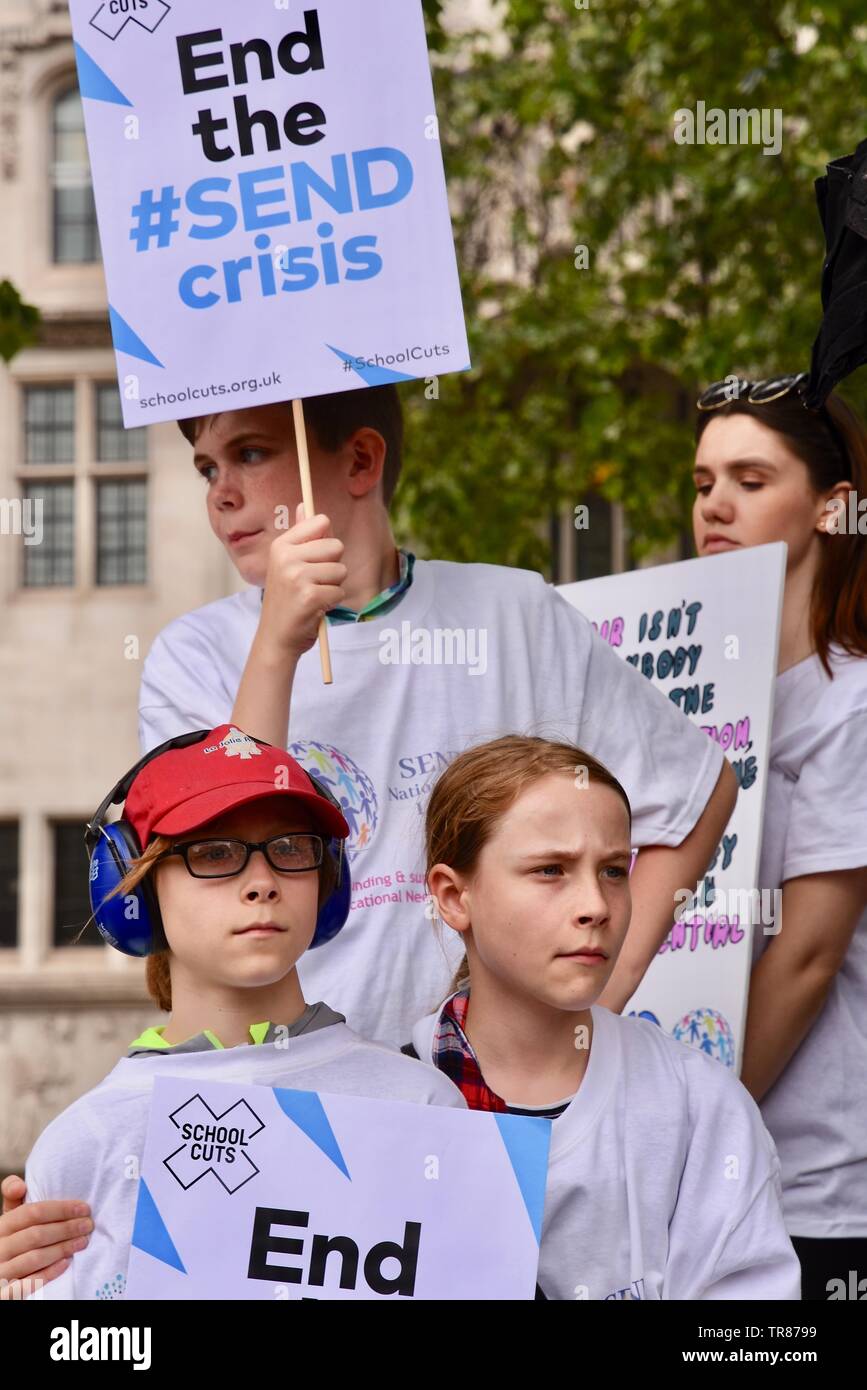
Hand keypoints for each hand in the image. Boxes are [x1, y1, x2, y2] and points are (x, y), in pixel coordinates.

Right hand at [0, 1175, 91, 1298]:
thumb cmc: (10, 1240)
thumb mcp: (8, 1219)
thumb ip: (14, 1198)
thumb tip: (19, 1184)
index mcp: (0, 1226)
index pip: (31, 1213)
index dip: (60, 1209)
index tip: (83, 1208)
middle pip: (36, 1235)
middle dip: (66, 1228)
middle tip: (88, 1225)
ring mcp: (1, 1271)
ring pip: (34, 1258)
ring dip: (63, 1249)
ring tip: (83, 1242)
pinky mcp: (6, 1292)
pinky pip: (29, 1283)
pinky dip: (49, 1272)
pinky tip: (66, 1263)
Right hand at [258, 506, 346, 658]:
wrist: (276, 637)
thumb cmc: (286, 600)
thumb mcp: (287, 563)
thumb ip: (301, 535)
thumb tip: (305, 505)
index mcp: (281, 545)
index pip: (321, 521)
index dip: (326, 541)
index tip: (315, 557)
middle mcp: (287, 557)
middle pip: (336, 546)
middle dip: (333, 566)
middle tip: (314, 582)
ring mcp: (297, 576)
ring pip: (341, 570)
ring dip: (333, 586)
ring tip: (314, 595)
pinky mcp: (310, 596)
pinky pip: (339, 591)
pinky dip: (332, 602)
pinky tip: (315, 608)